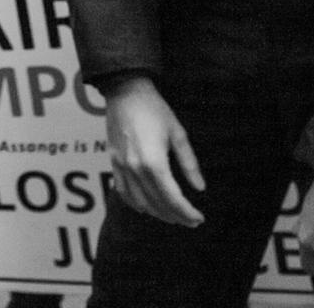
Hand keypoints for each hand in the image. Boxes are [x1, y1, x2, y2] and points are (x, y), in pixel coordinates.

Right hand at [103, 77, 205, 227]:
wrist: (125, 92)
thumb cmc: (154, 109)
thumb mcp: (178, 134)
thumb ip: (189, 163)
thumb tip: (200, 187)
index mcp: (154, 163)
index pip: (173, 199)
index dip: (187, 212)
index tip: (199, 218)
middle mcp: (136, 169)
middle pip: (157, 204)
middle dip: (176, 216)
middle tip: (190, 220)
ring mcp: (121, 167)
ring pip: (140, 203)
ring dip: (157, 213)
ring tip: (172, 216)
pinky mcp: (113, 163)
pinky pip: (123, 192)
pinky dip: (135, 204)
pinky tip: (146, 208)